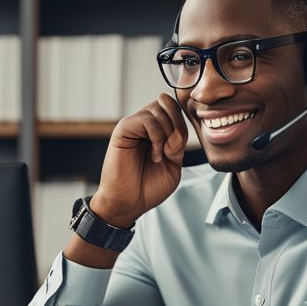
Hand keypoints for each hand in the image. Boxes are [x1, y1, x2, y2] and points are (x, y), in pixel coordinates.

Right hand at [90, 95, 187, 226]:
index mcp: (157, 130)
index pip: (174, 108)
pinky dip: (156, 136)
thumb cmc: (149, 187)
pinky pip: (147, 119)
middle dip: (177, 123)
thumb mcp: (174, 166)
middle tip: (173, 148)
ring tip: (160, 155)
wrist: (129, 202)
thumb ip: (178, 145)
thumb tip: (176, 130)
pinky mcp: (123, 129)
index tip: (179, 147)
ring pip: (159, 108)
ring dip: (168, 132)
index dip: (182, 122)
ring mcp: (133, 125)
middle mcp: (144, 125)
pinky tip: (154, 155)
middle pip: (167, 103)